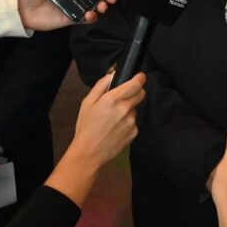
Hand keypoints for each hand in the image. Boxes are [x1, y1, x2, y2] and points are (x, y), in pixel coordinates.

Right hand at [45, 72, 146, 204]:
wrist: (89, 153)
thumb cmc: (86, 126)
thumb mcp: (88, 102)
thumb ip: (102, 85)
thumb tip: (113, 74)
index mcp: (113, 99)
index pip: (136, 83)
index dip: (140, 78)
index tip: (140, 76)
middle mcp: (125, 109)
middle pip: (141, 94)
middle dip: (135, 92)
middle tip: (122, 99)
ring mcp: (131, 121)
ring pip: (135, 108)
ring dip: (128, 110)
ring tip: (113, 119)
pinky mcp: (134, 132)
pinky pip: (134, 122)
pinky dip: (127, 123)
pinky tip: (115, 128)